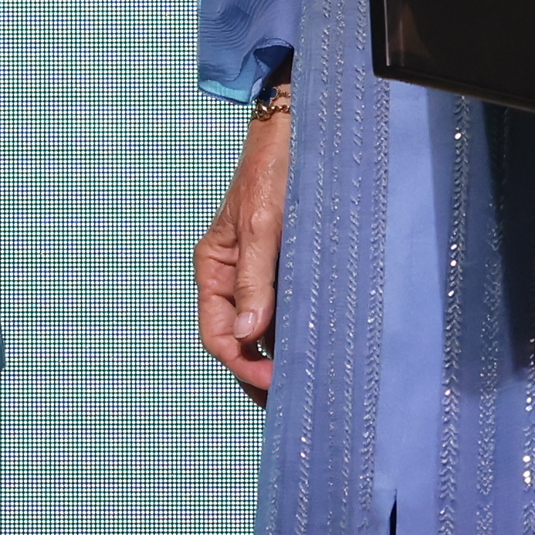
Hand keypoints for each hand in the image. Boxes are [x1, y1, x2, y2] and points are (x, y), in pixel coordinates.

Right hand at [193, 99, 291, 401]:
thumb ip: (256, 281)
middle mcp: (233, 278)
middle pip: (239, 342)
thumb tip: (250, 336)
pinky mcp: (285, 269)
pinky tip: (319, 351)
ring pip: (264, 332)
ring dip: (281, 357)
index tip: (275, 384)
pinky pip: (286, 312)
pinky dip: (297, 335)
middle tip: (293, 401)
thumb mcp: (263, 227)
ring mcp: (260, 276)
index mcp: (214, 269)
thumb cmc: (274, 173)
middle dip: (260, 373)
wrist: (297, 133)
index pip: (219, 335)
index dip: (243, 366)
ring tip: (310, 384)